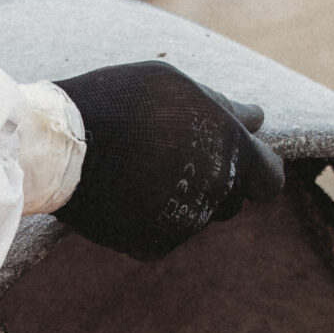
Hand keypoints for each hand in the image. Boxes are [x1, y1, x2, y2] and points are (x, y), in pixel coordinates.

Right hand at [51, 62, 285, 260]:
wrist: (63, 146)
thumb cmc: (121, 102)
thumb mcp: (176, 87)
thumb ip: (223, 106)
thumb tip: (258, 119)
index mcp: (232, 151)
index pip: (270, 178)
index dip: (256, 170)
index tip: (232, 160)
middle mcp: (216, 193)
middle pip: (232, 200)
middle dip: (215, 183)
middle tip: (172, 158)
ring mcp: (185, 224)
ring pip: (196, 219)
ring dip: (181, 201)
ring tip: (140, 171)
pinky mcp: (151, 245)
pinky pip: (163, 238)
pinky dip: (150, 222)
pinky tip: (126, 196)